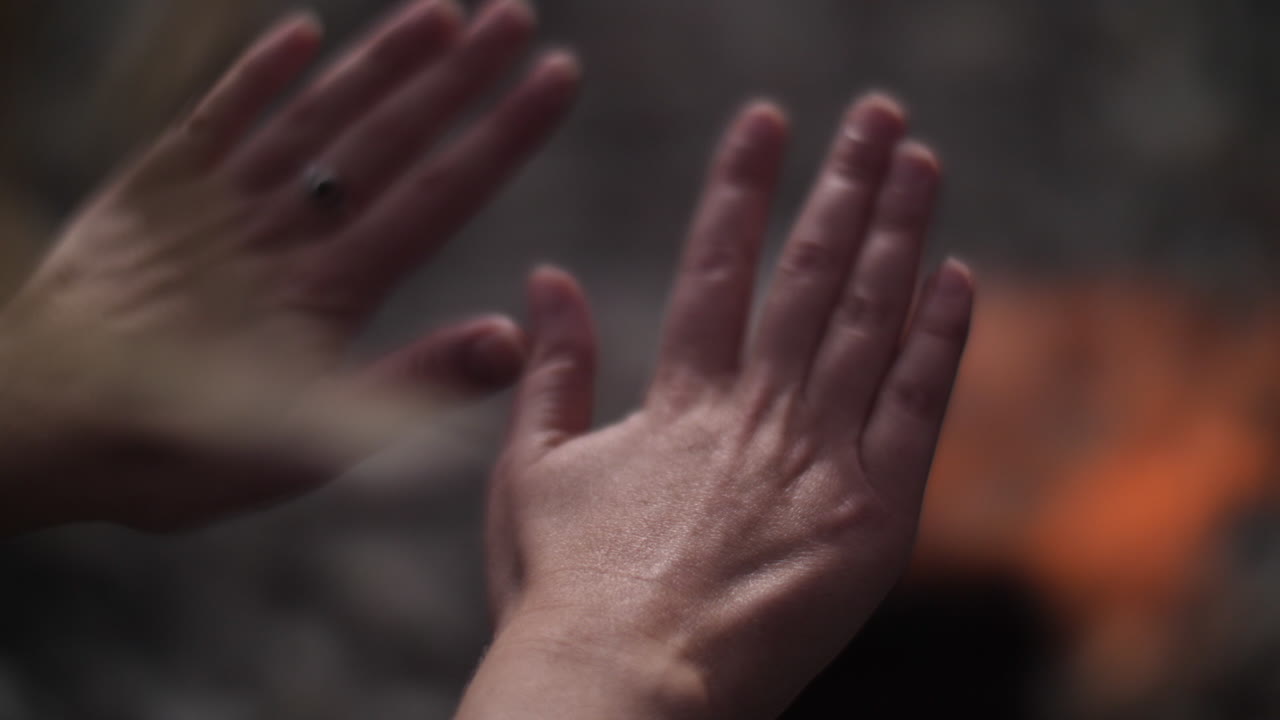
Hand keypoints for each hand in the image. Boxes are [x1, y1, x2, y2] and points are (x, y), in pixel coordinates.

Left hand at [0, 0, 578, 532]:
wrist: (36, 424)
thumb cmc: (178, 451)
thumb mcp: (312, 446)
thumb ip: (413, 385)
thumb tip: (510, 340)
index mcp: (331, 288)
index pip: (441, 194)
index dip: (505, 133)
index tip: (556, 78)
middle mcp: (285, 228)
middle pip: (389, 136)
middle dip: (460, 75)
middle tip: (516, 18)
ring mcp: (218, 200)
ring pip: (317, 114)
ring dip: (381, 59)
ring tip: (441, 11)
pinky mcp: (155, 189)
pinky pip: (215, 115)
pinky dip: (258, 72)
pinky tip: (298, 32)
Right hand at [464, 96, 972, 717]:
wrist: (625, 688)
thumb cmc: (566, 590)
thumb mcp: (535, 469)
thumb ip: (554, 368)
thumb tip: (544, 276)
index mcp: (680, 397)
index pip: (718, 260)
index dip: (744, 183)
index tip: (768, 120)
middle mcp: (757, 409)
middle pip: (812, 271)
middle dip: (847, 182)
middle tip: (880, 113)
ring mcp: (821, 457)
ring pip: (870, 320)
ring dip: (901, 233)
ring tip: (922, 161)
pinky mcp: (875, 514)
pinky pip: (916, 408)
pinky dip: (939, 339)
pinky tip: (957, 275)